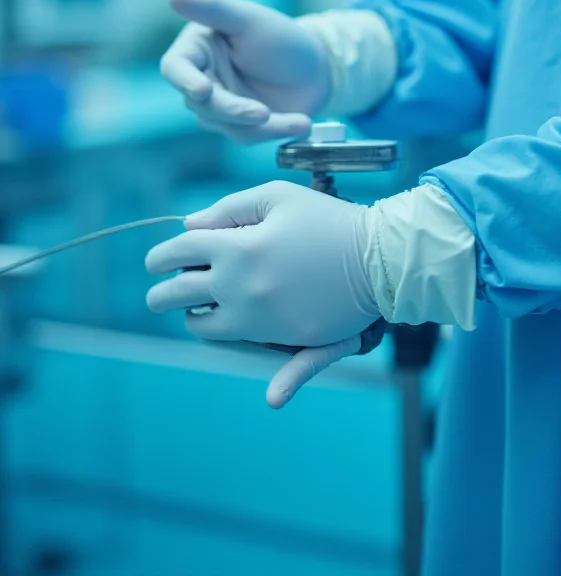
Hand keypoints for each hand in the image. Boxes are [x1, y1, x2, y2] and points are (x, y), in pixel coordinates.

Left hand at [145, 181, 380, 403]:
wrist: (377, 255)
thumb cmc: (326, 219)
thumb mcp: (277, 195)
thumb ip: (228, 208)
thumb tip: (189, 227)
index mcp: (235, 247)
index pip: (178, 251)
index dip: (158, 255)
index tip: (153, 262)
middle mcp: (240, 287)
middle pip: (177, 294)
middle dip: (160, 293)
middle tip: (158, 292)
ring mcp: (262, 319)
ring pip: (204, 328)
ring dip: (193, 318)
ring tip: (198, 309)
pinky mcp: (288, 339)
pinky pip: (269, 364)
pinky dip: (275, 382)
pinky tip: (272, 396)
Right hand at [160, 0, 331, 143]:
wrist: (317, 69)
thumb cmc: (281, 38)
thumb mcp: (248, 19)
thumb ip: (212, 8)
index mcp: (197, 49)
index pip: (176, 68)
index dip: (186, 81)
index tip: (203, 90)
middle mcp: (202, 79)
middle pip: (203, 105)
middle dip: (233, 110)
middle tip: (263, 113)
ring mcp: (219, 107)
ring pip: (225, 126)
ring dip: (261, 126)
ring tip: (300, 120)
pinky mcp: (238, 127)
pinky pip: (248, 136)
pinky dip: (275, 131)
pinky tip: (301, 124)